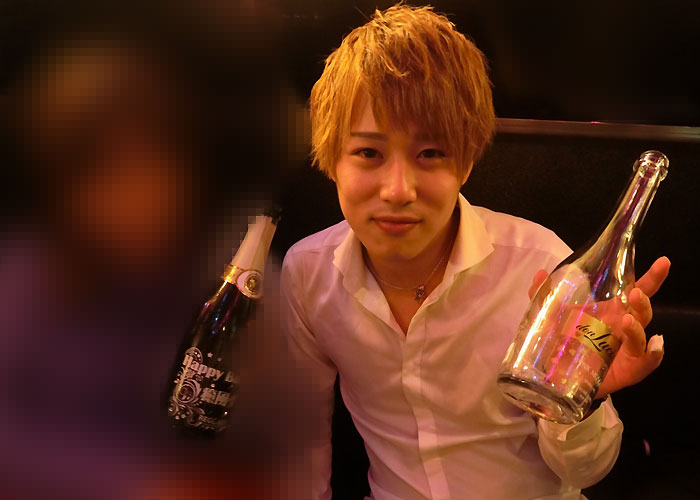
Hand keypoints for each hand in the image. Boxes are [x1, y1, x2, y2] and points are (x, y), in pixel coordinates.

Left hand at [528, 257, 670, 397]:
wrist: (561, 379)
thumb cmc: (565, 343)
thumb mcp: (553, 318)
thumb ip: (546, 297)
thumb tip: (540, 274)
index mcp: (611, 311)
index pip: (634, 290)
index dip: (650, 277)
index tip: (663, 262)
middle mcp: (624, 328)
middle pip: (642, 310)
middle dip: (643, 300)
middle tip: (635, 292)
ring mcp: (628, 349)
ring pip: (642, 336)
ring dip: (638, 327)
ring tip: (627, 319)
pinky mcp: (629, 370)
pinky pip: (646, 363)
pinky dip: (653, 355)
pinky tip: (652, 346)